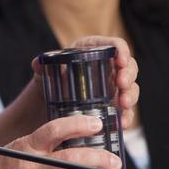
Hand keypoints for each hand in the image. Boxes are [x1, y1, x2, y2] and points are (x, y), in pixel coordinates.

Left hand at [17, 35, 138, 129]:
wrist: (49, 99)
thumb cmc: (51, 76)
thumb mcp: (45, 71)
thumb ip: (41, 66)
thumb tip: (37, 64)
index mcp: (95, 50)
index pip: (115, 45)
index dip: (121, 50)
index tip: (120, 60)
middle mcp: (109, 67)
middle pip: (129, 66)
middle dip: (128, 75)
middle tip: (121, 84)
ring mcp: (114, 87)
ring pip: (131, 88)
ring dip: (131, 96)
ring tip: (123, 104)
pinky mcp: (114, 106)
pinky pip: (126, 111)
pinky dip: (126, 116)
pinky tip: (122, 123)